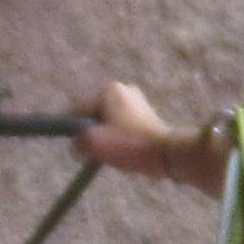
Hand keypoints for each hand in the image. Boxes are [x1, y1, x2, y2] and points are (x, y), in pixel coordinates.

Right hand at [81, 80, 201, 179]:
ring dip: (109, 139)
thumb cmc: (128, 144)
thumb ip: (76, 141)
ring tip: (118, 152)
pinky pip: (124, 129)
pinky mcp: (148, 116)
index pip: (78, 112)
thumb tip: (78, 145)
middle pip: (95, 117)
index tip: (84, 148)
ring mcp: (138, 102)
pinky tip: (128, 150)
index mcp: (108, 90)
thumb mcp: (92, 143)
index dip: (76, 133)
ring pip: (109, 124)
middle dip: (96, 134)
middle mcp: (124, 90)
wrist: (167, 154)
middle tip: (103, 151)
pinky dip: (123, 140)